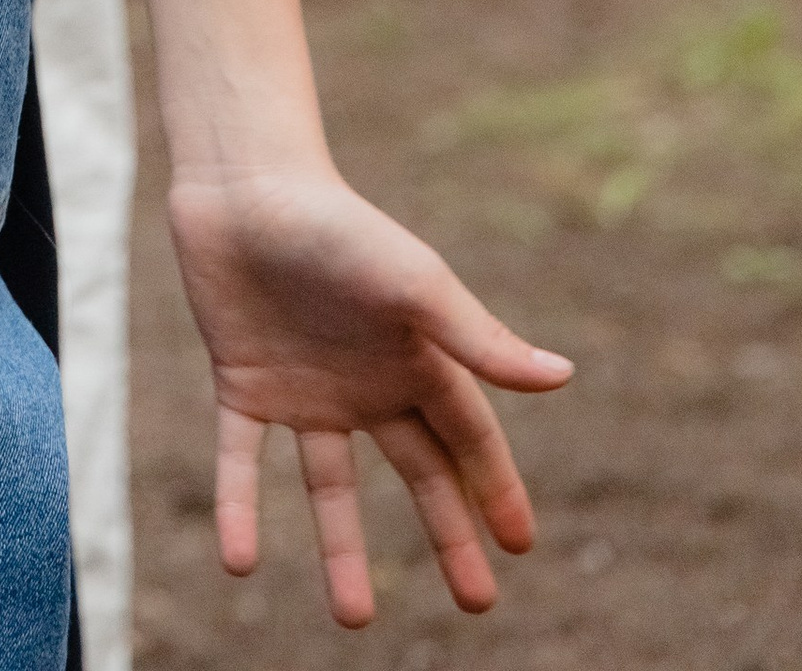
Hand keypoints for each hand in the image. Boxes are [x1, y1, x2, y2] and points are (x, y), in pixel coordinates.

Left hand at [168, 160, 571, 627]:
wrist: (243, 182)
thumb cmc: (337, 225)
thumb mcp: (414, 286)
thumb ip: (479, 340)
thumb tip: (563, 377)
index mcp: (414, 356)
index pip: (468, 438)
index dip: (495, 490)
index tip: (520, 547)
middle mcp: (366, 381)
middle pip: (417, 471)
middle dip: (447, 535)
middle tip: (476, 605)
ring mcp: (305, 389)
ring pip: (330, 487)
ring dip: (341, 550)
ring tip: (354, 620)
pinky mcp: (243, 385)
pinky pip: (242, 461)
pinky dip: (241, 509)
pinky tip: (238, 563)